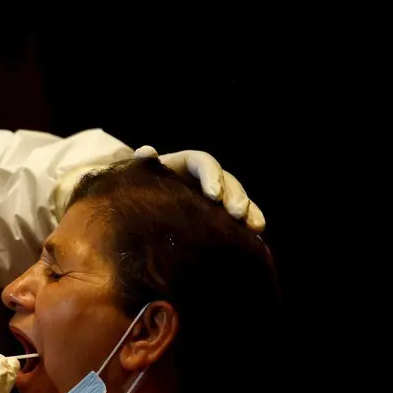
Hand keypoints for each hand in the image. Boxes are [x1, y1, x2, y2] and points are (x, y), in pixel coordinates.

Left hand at [134, 146, 265, 231]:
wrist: (138, 204)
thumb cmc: (137, 187)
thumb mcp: (137, 174)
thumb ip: (143, 163)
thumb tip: (147, 152)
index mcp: (186, 163)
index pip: (203, 163)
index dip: (211, 176)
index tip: (214, 195)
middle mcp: (204, 178)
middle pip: (227, 181)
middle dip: (235, 196)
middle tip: (237, 213)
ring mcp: (214, 197)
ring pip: (237, 199)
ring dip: (249, 212)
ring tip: (256, 228)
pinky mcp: (217, 216)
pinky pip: (237, 219)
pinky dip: (247, 227)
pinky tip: (255, 240)